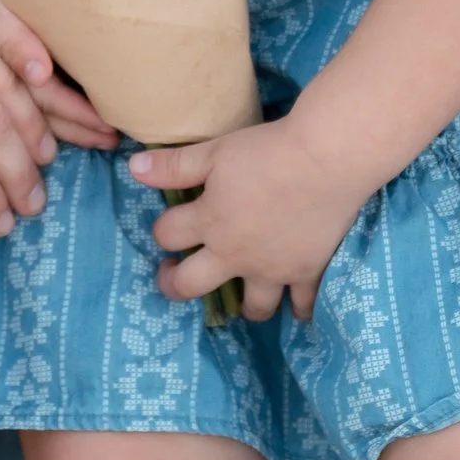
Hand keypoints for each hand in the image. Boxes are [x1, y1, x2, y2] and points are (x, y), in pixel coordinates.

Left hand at [131, 122, 363, 324]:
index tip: (169, 226)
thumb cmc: (268, 151)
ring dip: (245, 306)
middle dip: (175, 285)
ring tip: (243, 295)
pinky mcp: (309, 273)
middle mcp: (236, 255)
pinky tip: (297, 307)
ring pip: (253, 308)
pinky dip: (300, 309)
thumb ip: (173, 166)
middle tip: (174, 277)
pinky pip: (303, 305)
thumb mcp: (214, 152)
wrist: (327, 160)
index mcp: (209, 222)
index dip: (162, 230)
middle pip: (191, 285)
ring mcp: (273, 270)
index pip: (167, 235)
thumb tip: (133, 169)